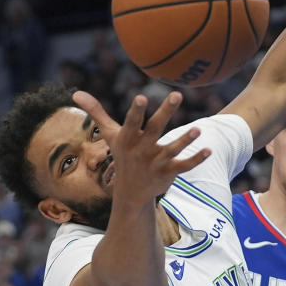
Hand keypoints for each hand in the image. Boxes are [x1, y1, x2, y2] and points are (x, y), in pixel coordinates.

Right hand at [72, 91, 210, 205]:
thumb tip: (76, 93)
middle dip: (166, 112)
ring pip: (173, 149)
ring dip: (185, 140)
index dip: (136, 112)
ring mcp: (157, 162)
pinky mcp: (169, 172)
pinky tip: (209, 150)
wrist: (130, 192)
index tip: (141, 97)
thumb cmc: (122, 155)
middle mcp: (143, 149)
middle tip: (177, 94)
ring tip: (198, 129)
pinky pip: (184, 165)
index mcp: (129, 139)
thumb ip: (97, 113)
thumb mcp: (110, 134)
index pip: (132, 123)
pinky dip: (196, 159)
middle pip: (155, 128)